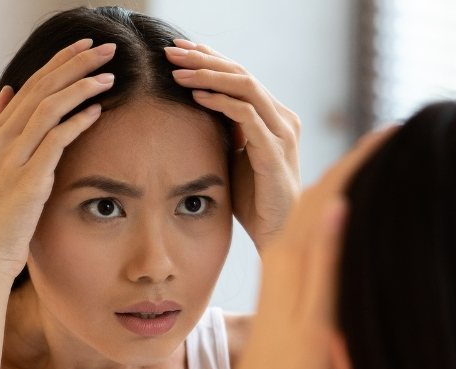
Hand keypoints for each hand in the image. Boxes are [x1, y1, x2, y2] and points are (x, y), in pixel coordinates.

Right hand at [0, 39, 115, 278]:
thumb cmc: (1, 210)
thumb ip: (1, 125)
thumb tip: (9, 92)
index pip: (32, 83)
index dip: (59, 61)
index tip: (84, 45)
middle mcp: (1, 139)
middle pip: (42, 88)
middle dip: (75, 64)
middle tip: (105, 48)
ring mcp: (12, 157)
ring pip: (48, 108)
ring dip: (80, 88)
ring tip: (108, 75)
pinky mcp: (28, 179)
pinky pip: (54, 141)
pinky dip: (76, 122)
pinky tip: (96, 110)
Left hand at [165, 39, 301, 250]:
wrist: (277, 233)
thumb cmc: (254, 197)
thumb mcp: (236, 155)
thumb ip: (227, 130)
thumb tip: (196, 104)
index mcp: (275, 116)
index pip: (241, 75)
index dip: (211, 59)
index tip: (179, 50)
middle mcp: (283, 118)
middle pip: (242, 74)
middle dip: (205, 59)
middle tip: (172, 51)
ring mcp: (282, 134)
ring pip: (246, 87)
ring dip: (209, 75)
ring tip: (178, 71)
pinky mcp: (274, 152)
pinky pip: (247, 116)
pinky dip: (221, 102)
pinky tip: (197, 96)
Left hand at [232, 128, 395, 368]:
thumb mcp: (318, 321)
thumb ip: (326, 262)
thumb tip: (338, 203)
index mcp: (295, 257)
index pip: (332, 190)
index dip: (362, 157)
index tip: (393, 131)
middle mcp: (285, 253)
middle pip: (322, 188)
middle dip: (356, 158)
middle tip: (395, 134)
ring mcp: (283, 266)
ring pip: (314, 206)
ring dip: (343, 177)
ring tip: (376, 158)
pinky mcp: (284, 280)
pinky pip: (310, 227)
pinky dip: (333, 204)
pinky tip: (347, 207)